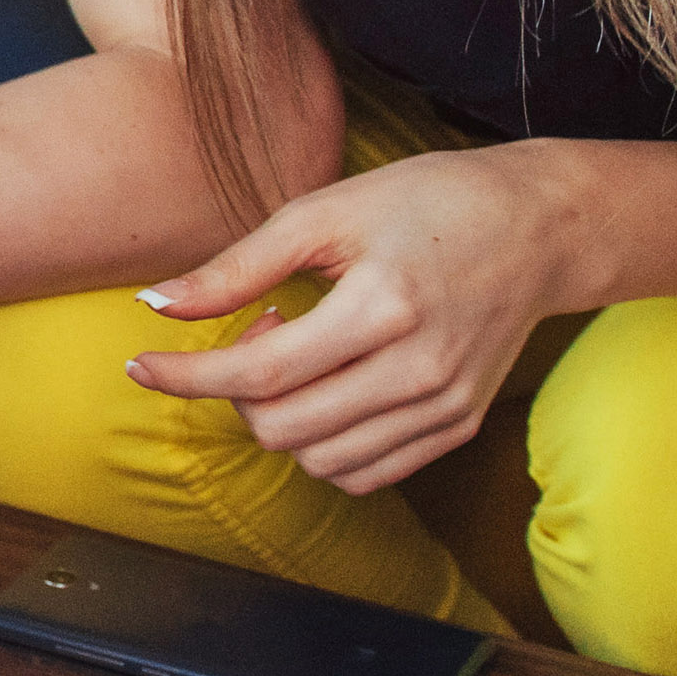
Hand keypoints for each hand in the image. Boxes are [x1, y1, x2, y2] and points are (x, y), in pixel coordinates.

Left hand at [126, 149, 563, 492]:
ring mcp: (446, 408)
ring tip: (294, 351)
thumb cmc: (423, 204)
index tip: (138, 366)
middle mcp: (422, 371)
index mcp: (384, 308)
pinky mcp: (459, 426)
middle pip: (284, 428)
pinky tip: (323, 387)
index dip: (187, 378)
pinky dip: (322, 444)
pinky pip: (365, 471)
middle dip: (234, 392)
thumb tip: (155, 306)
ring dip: (278, 418)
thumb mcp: (321, 213)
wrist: (537, 227)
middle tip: (252, 330)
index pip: (262, 374)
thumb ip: (235, 267)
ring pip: (320, 461)